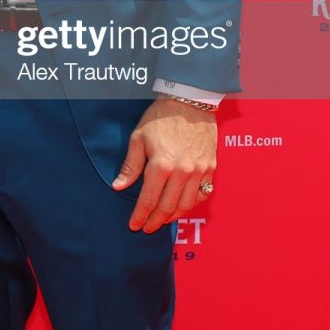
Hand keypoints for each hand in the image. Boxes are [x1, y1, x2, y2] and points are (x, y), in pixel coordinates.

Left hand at [112, 98, 216, 233]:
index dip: (140, 216)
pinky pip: (202, 195)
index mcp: (162, 166)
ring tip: (162, 219)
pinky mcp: (210, 168)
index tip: (134, 226)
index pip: (148, 200)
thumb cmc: (161, 117)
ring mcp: (199, 172)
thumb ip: (130, 166)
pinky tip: (181, 205)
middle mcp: (182, 172)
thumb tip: (118, 187)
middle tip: (147, 228)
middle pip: (168, 208)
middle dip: (155, 221)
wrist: (191, 101)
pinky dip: (191, 204)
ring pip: (186, 205)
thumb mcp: (138, 138)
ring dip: (173, 217)